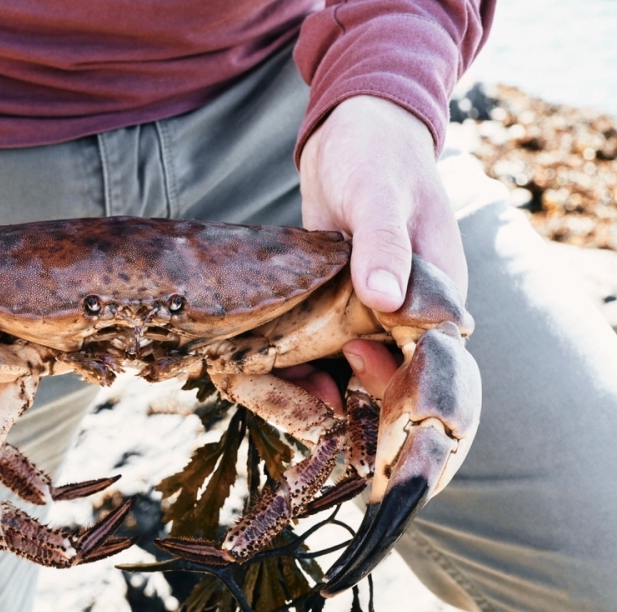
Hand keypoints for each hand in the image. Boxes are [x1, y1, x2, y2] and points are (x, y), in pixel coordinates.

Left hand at [299, 95, 465, 400]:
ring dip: (313, 382)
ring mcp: (370, 314)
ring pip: (347, 367)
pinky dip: (295, 360)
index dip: (390, 375)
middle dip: (344, 390)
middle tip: (298, 381)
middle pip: (384, 375)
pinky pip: (318, 347)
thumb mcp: (378, 197)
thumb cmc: (376, 156)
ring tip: (271, 382)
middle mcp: (407, 314)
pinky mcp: (335, 308)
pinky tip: (262, 368)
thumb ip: (384, 246)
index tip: (350, 359)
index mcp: (438, 296)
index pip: (425, 358)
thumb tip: (385, 299)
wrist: (348, 133)